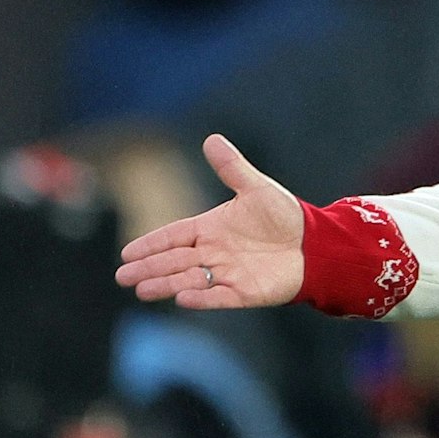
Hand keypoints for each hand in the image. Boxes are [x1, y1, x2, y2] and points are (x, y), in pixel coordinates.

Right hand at [114, 134, 304, 308]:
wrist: (316, 244)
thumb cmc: (285, 216)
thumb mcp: (257, 188)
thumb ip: (232, 168)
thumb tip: (211, 139)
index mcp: (211, 228)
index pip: (174, 236)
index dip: (151, 244)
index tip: (127, 253)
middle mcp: (214, 253)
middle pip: (175, 261)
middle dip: (149, 268)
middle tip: (123, 277)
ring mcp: (228, 273)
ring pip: (190, 280)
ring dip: (166, 284)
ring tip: (142, 290)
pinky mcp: (245, 292)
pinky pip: (219, 296)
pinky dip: (202, 298)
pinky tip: (182, 298)